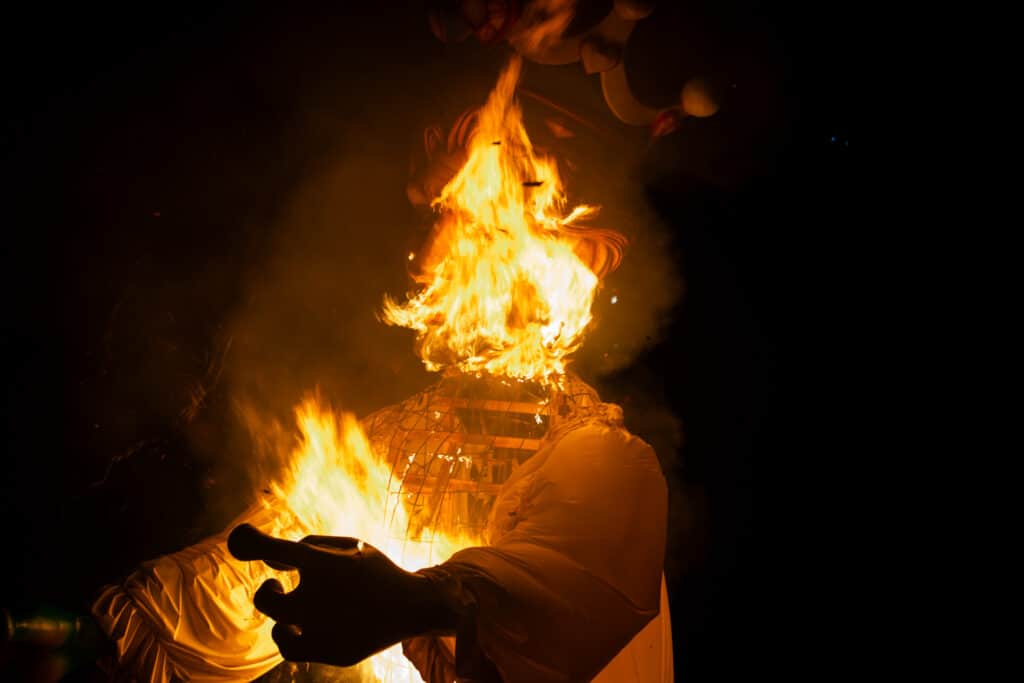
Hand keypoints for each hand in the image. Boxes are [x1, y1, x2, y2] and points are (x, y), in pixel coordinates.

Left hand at [227, 524, 453, 666]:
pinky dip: (288, 637)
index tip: (240, 538)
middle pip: (266, 599)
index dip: (249, 542)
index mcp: (326, 564)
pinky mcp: (331, 652)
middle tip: (276, 585)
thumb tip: (272, 560)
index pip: (275, 551)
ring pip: (278, 626)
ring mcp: (325, 629)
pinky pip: (291, 649)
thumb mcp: (348, 545)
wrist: (412, 606)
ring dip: (280, 613)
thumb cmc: (374, 570)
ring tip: (293, 606)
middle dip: (267, 590)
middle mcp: (321, 598)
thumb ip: (308, 545)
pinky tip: (295, 627)